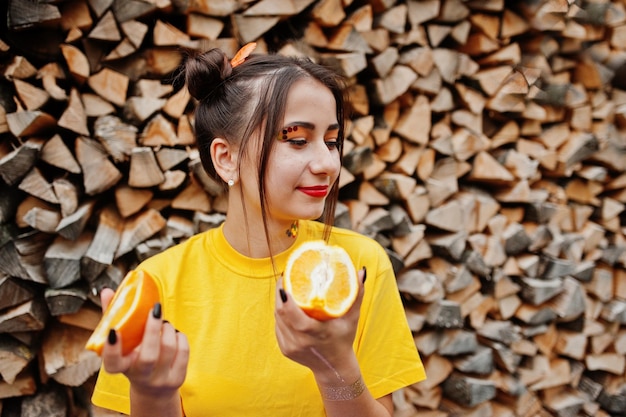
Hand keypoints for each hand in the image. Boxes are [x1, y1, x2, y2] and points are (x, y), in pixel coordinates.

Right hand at [99, 289, 189, 398]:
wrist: (152, 389)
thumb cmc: (133, 358)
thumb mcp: (122, 344)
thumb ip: (114, 317)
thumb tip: (107, 290)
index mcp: (122, 367)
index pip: (112, 363)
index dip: (112, 349)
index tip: (114, 331)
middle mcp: (141, 376)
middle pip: (148, 356)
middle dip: (152, 329)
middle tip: (155, 309)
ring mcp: (161, 379)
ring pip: (169, 349)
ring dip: (167, 328)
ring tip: (163, 322)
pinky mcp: (178, 378)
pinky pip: (183, 350)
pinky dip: (179, 336)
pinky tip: (172, 333)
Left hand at [274, 268, 365, 382]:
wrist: (334, 367)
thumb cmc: (344, 339)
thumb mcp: (352, 318)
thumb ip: (356, 295)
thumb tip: (360, 272)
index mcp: (315, 333)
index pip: (292, 314)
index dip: (285, 296)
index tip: (286, 279)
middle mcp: (300, 341)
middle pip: (281, 312)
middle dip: (280, 293)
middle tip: (285, 278)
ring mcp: (290, 347)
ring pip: (277, 318)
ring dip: (279, 302)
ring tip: (285, 288)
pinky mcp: (285, 349)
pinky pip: (278, 326)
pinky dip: (280, 315)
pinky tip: (285, 306)